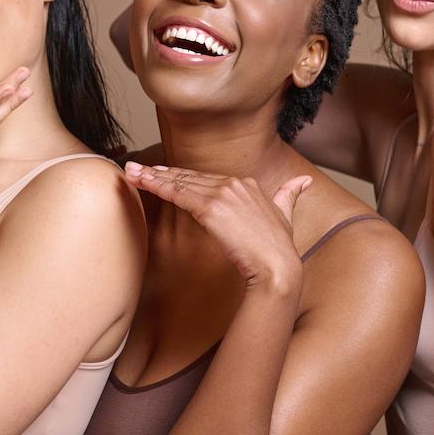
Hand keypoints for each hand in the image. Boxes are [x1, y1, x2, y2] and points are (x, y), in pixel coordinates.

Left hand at [125, 162, 310, 293]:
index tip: (160, 173)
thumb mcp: (285, 215)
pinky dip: (157, 185)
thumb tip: (303, 181)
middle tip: (136, 168)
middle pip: (188, 176)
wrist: (277, 266)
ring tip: (131, 172)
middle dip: (159, 172)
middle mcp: (234, 183)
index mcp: (247, 184)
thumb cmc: (278, 248)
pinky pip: (178, 193)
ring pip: (179, 182)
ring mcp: (223, 193)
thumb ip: (289, 195)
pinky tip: (142, 182)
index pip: (205, 177)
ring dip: (151, 176)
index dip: (180, 176)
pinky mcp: (211, 207)